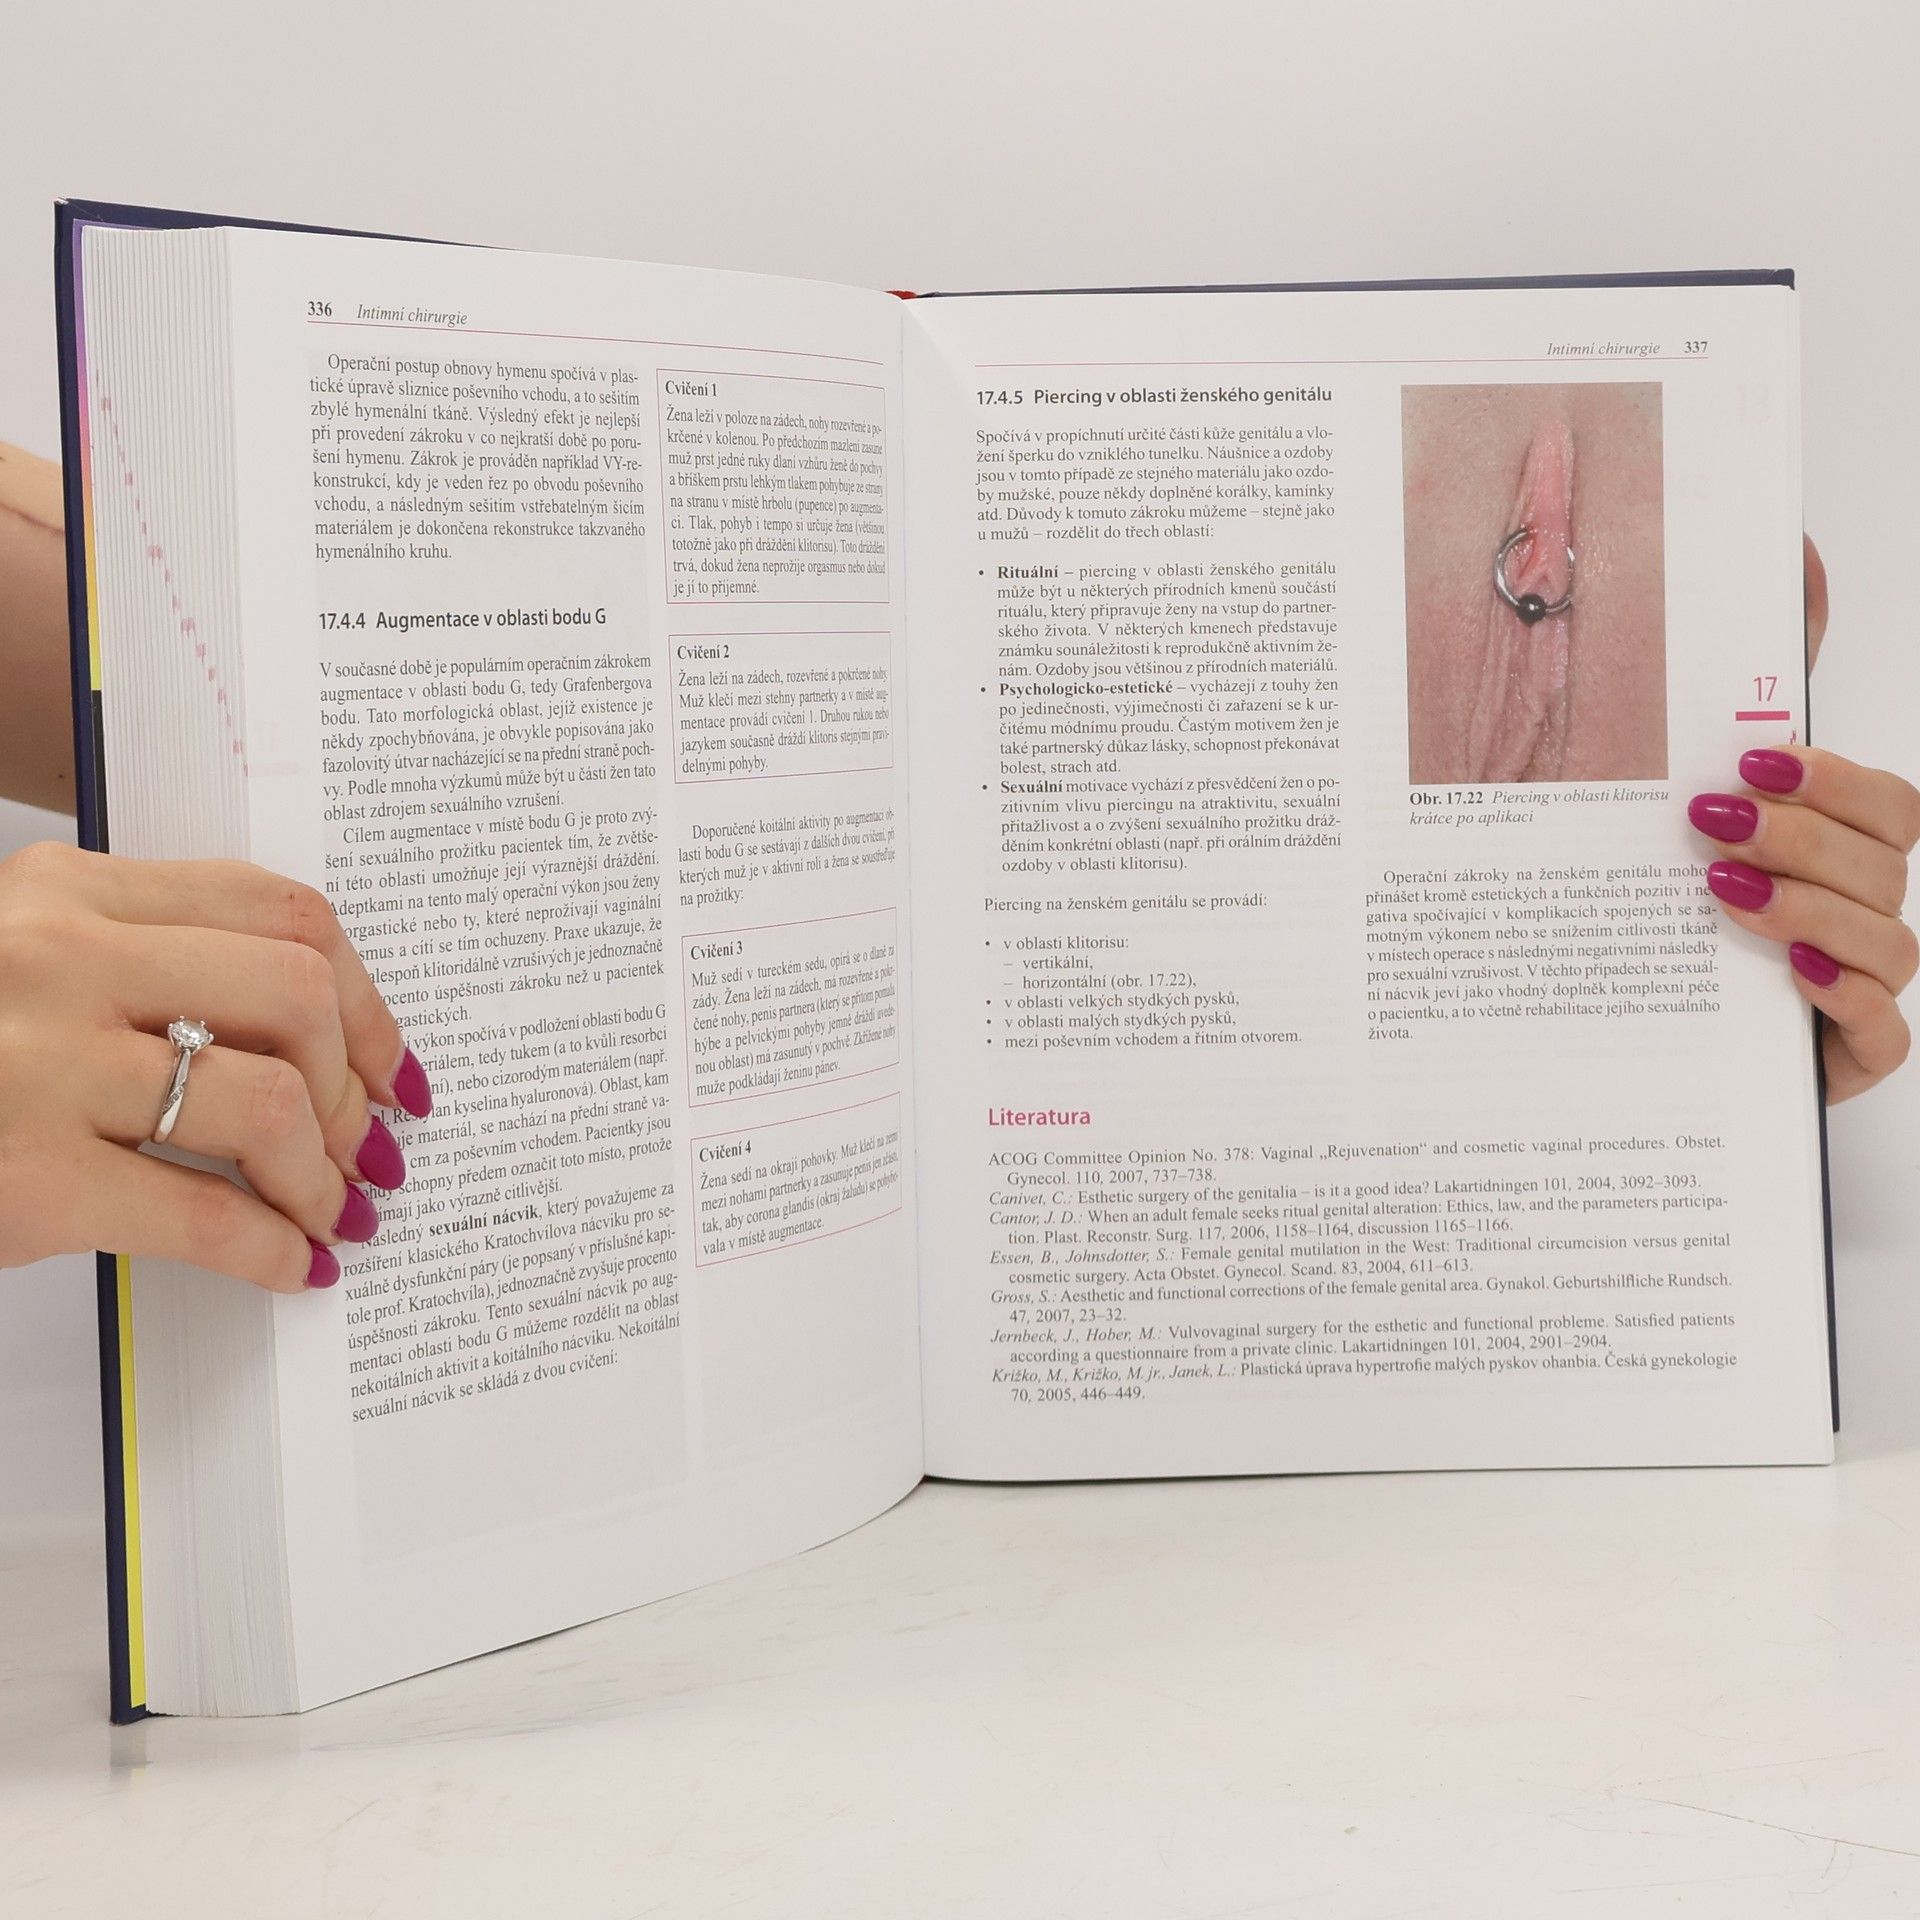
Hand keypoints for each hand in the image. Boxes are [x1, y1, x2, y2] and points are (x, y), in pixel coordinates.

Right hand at [0, 843, 431, 1290]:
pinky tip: (293, 1264)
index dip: (365, 996)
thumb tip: (315, 1034)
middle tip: (370, 1145)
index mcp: (70, 890)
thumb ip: (147, 962)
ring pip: (267, 1104)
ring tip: (334, 1209)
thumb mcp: (27, 958)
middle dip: (358, 1085)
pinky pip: (204, 1214)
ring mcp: (37, 1068)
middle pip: (295, 998)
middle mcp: (57, 959)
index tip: (393, 1060)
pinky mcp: (26, 1179)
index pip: (281, 912)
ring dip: (324, 1174)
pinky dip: (273, 1247)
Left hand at [1688, 538, 1919, 1102]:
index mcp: (1841, 850)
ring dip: (1810, 909)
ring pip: (1888, 941)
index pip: (1888, 804)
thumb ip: (1754, 688)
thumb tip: (1799, 559)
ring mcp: (1864, 985)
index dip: (1836, 779)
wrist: (1639, 1030)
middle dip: (1803, 835)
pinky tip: (1794, 977)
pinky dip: (1850, 1003)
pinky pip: (1884, 1034)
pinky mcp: (1847, 1057)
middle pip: (1885, 863)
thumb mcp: (1695, 795)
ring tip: (1723, 892)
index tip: (1753, 760)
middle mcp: (1865, 910)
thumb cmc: (1680, 904)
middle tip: (1712, 823)